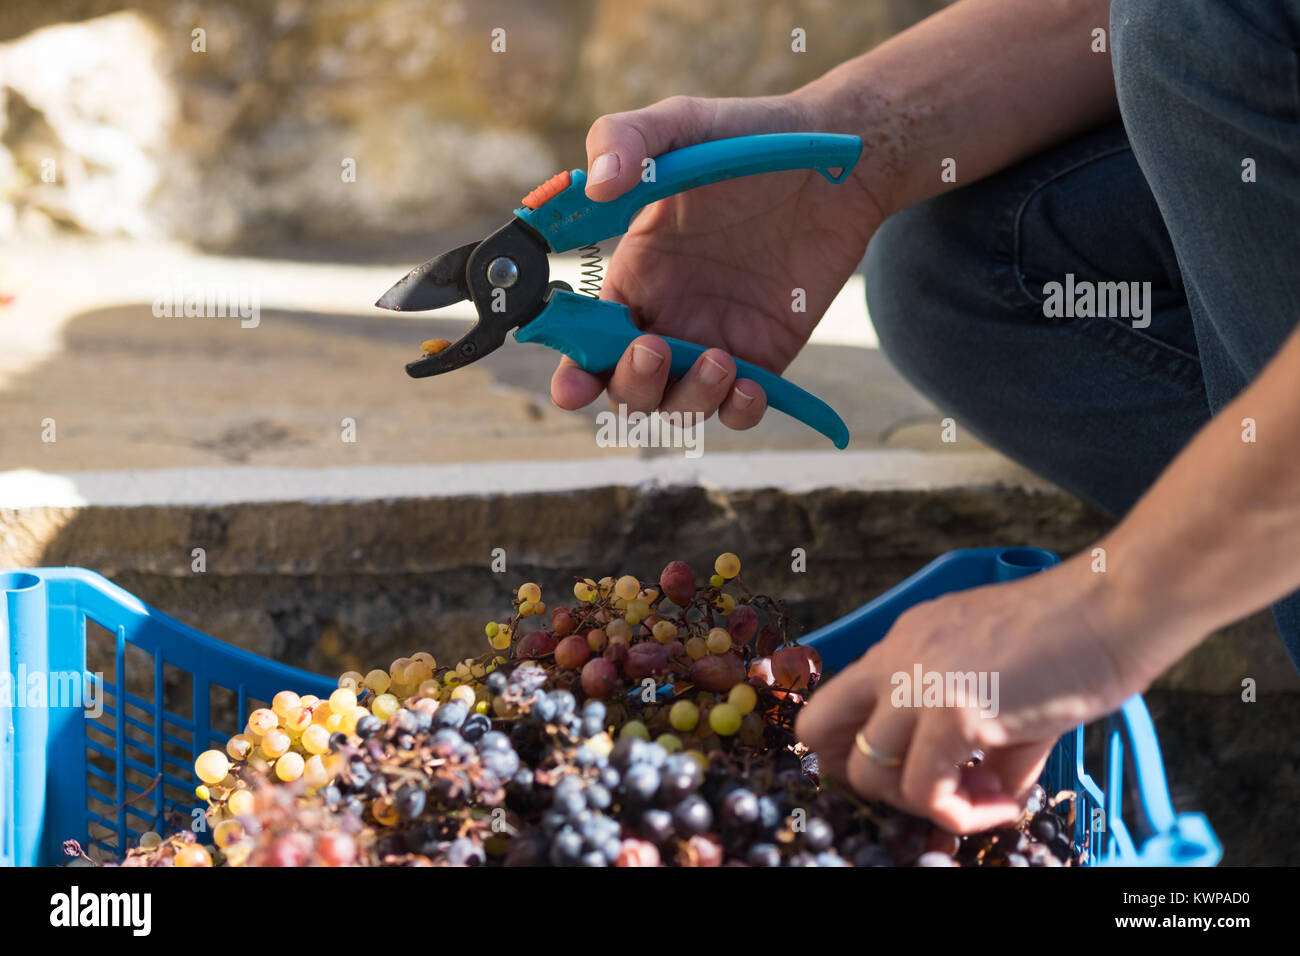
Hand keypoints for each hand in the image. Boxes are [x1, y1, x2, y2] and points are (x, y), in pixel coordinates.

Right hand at [550, 93, 885, 431]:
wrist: (837, 163)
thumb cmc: (751, 141)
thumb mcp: (683, 125)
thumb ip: (627, 138)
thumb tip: (594, 185)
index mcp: (634, 276)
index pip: (585, 344)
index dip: (573, 374)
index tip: (573, 386)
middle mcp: (667, 317)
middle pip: (626, 390)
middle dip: (632, 387)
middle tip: (656, 349)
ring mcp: (715, 340)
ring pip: (680, 408)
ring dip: (689, 400)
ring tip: (720, 359)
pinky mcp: (765, 356)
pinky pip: (739, 408)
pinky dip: (738, 412)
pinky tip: (750, 386)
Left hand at [795, 555, 1155, 832]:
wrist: (1116, 607)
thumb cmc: (1074, 637)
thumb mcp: (1002, 680)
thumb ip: (980, 734)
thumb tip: (989, 790)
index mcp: (904, 640)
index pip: (834, 698)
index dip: (853, 749)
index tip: (903, 775)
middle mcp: (897, 655)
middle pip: (819, 731)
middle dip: (863, 778)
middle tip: (925, 793)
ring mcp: (918, 681)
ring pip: (870, 774)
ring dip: (923, 804)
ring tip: (985, 798)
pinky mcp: (952, 712)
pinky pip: (926, 792)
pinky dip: (960, 814)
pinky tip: (1002, 802)